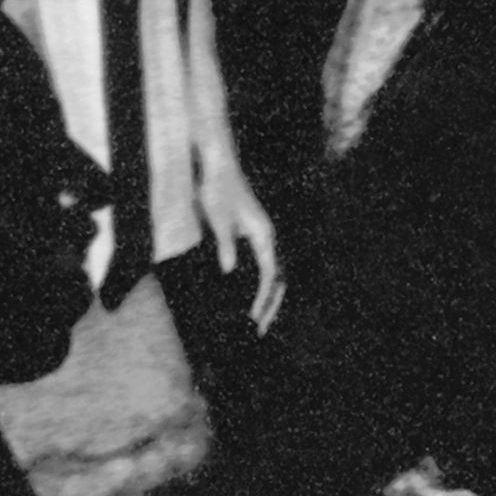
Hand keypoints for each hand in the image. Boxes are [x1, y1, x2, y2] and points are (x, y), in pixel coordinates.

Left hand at [193, 156, 290, 329]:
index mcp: (263, 234)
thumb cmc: (216, 189)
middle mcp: (267, 236)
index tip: (254, 321)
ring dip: (268, 296)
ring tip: (259, 319)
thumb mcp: (217, 218)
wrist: (216, 164)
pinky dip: (262, 284)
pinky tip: (251, 294)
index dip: (263, 300)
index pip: (270, 275)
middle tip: (260, 331)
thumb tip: (229, 270)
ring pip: (274, 272)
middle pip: (279, 277)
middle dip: (271, 305)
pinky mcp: (253, 231)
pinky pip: (264, 264)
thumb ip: (225, 244)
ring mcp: (261, 234)